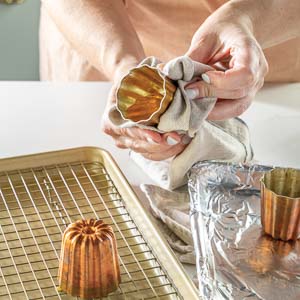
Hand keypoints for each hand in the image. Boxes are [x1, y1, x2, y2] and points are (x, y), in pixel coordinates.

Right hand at [102, 83, 189, 160]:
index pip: (127, 131)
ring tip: (182, 141)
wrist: (129, 88)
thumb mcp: (131, 76)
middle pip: (139, 145)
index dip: (142, 135)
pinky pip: (153, 155)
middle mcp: (117, 136)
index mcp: (110, 120)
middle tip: (176, 138)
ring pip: (148, 153)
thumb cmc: (130, 83)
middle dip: (159, 144)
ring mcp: (128, 143)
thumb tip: (163, 68)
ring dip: (166, 149)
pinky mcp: (139, 147)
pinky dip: (167, 151)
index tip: (158, 137)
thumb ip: (144, 77)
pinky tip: (180, 144)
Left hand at [185, 2, 267, 119]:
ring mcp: (254, 85)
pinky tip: (200, 105)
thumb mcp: (204, 39)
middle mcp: (258, 71)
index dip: (221, 82)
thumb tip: (167, 74)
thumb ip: (190, 59)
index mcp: (250, 51)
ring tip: (193, 105)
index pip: (244, 74)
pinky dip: (216, 110)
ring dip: (213, 110)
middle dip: (210, 95)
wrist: (236, 30)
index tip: (202, 78)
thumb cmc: (222, 31)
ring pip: (238, 107)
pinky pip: (233, 108)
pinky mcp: (245, 95)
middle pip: (238, 93)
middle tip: (188, 93)